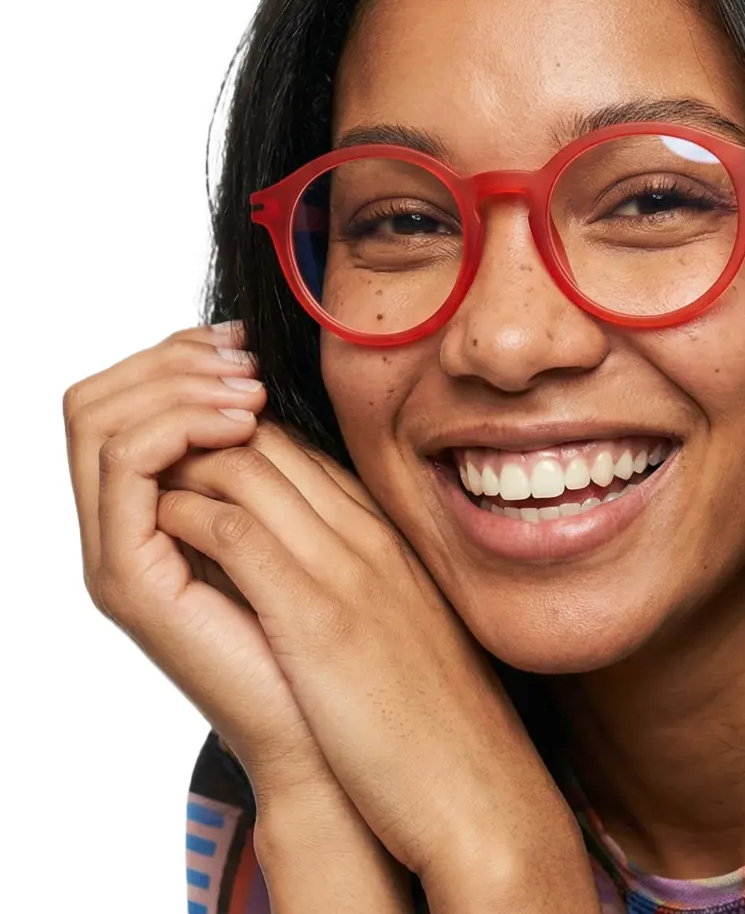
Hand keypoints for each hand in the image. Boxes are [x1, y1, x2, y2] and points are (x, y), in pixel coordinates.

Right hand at [65, 325, 342, 792]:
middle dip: (171, 360)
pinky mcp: (129, 580)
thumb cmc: (320, 623)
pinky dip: (177, 428)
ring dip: (177, 386)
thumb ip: (261, 455)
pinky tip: (239, 425)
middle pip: (97, 399)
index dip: (177, 354)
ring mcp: (118, 551)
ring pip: (100, 422)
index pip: (126, 397)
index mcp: (153, 505)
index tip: (243, 341)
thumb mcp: (292, 513)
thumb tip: (260, 379)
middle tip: (243, 360)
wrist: (325, 724)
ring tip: (250, 391)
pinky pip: (124, 470)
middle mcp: (121, 524)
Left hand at [158, 424, 596, 907]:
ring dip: (182, 469)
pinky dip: (187, 517)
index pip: (298, 449)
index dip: (237, 442)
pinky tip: (161, 537)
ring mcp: (346, 566)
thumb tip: (296, 565)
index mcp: (386, 532)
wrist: (473, 778)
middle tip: (155, 472)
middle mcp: (367, 532)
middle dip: (202, 439)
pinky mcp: (318, 614)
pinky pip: (235, 531)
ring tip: (145, 499)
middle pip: (268, 441)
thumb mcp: (402, 618)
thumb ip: (361, 574)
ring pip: (245, 468)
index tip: (195, 467)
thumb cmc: (434, 712)